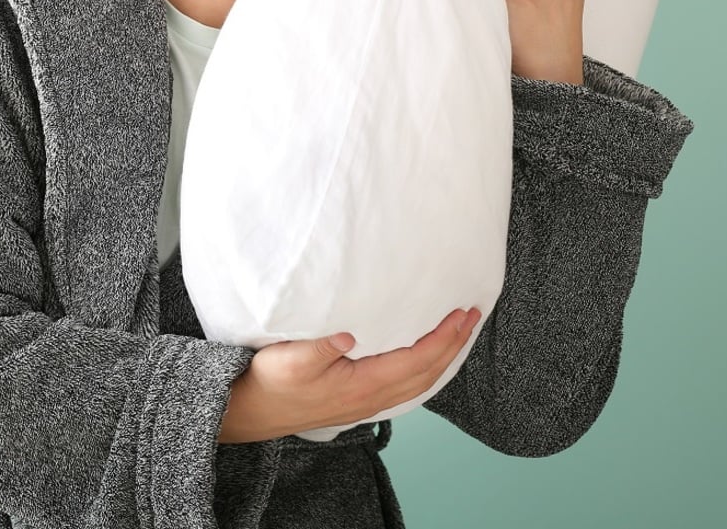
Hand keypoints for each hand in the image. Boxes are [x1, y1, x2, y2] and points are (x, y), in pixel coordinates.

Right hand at [217, 307, 481, 443]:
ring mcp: (367, 402)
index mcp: (362, 385)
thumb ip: (320, 347)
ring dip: (443, 357)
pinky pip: (406, 385)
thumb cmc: (270, 383)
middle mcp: (371, 397)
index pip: (416, 360)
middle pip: (427, 372)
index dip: (443, 338)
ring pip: (419, 381)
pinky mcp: (359, 401)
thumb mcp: (289, 359)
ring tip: (457, 334)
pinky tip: (425, 358)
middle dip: (453, 344)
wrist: (253, 412)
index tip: (461, 314)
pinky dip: (425, 368)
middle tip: (472, 317)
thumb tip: (349, 333)